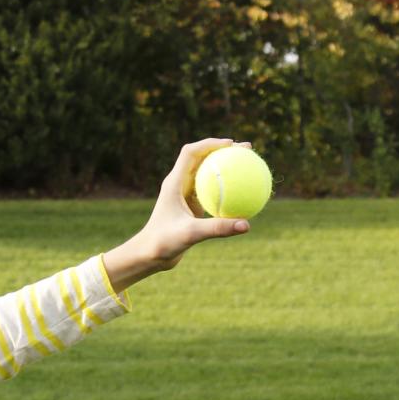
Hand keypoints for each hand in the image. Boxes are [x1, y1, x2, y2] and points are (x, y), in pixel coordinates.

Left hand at [102, 138, 252, 292]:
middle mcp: (179, 184)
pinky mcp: (191, 207)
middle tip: (247, 150)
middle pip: (202, 158)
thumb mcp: (191, 234)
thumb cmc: (163, 242)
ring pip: (207, 173)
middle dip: (223, 150)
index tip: (232, 144)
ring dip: (225, 166)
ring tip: (248, 165)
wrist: (149, 255)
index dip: (211, 143)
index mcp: (174, 182)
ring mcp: (185, 195)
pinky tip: (244, 195)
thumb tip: (246, 225)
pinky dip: (226, 189)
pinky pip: (211, 192)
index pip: (191, 152)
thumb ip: (217, 228)